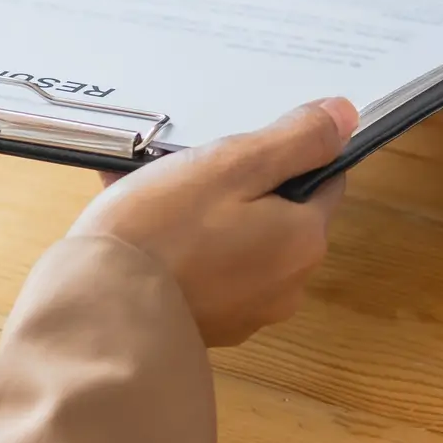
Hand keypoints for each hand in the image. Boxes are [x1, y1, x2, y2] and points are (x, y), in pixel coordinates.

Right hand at [71, 99, 358, 346]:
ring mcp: (245, 312)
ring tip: (144, 184)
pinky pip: (202, 269)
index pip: (321, 181)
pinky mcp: (204, 327)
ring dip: (199, 210)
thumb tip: (348, 116)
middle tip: (181, 162)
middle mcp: (287, 284)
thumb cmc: (164, 232)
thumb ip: (296, 140)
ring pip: (234, 239)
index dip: (284, 154)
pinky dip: (178, 243)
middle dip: (234, 183)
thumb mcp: (233, 165)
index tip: (237, 142)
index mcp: (305, 241)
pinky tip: (131, 218)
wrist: (94, 318)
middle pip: (275, 212)